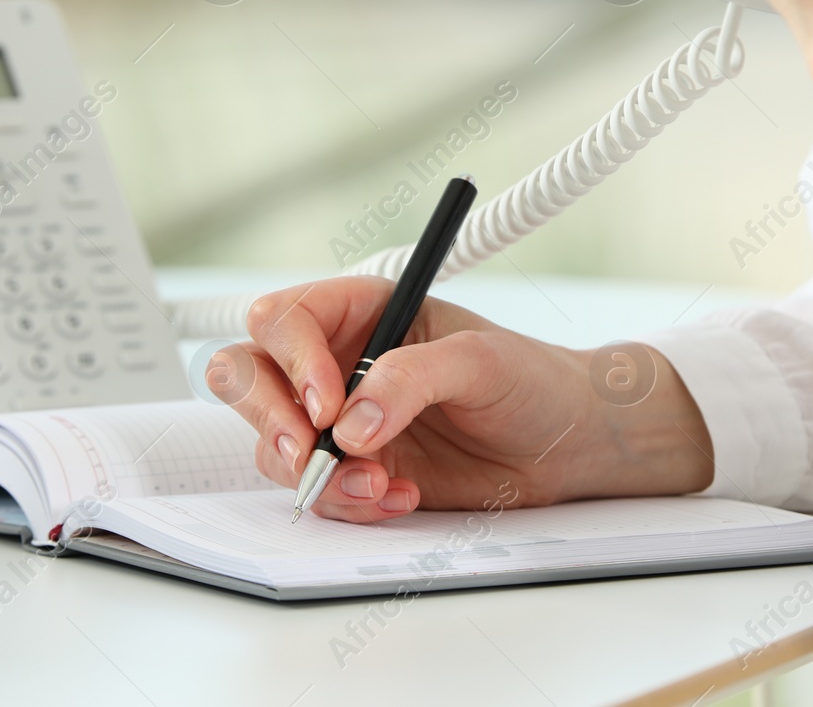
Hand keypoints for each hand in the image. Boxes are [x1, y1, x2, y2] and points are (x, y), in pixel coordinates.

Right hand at [213, 277, 714, 522]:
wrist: (565, 443)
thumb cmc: (530, 379)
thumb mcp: (479, 361)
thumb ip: (411, 378)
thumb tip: (353, 421)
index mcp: (362, 310)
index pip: (285, 319)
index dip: (292, 360)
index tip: (327, 404)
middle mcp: (336, 361)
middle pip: (247, 375)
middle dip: (267, 418)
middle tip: (308, 454)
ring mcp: (338, 420)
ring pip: (273, 443)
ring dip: (317, 473)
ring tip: (381, 482)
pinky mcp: (353, 470)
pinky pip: (316, 491)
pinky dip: (348, 502)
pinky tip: (400, 496)